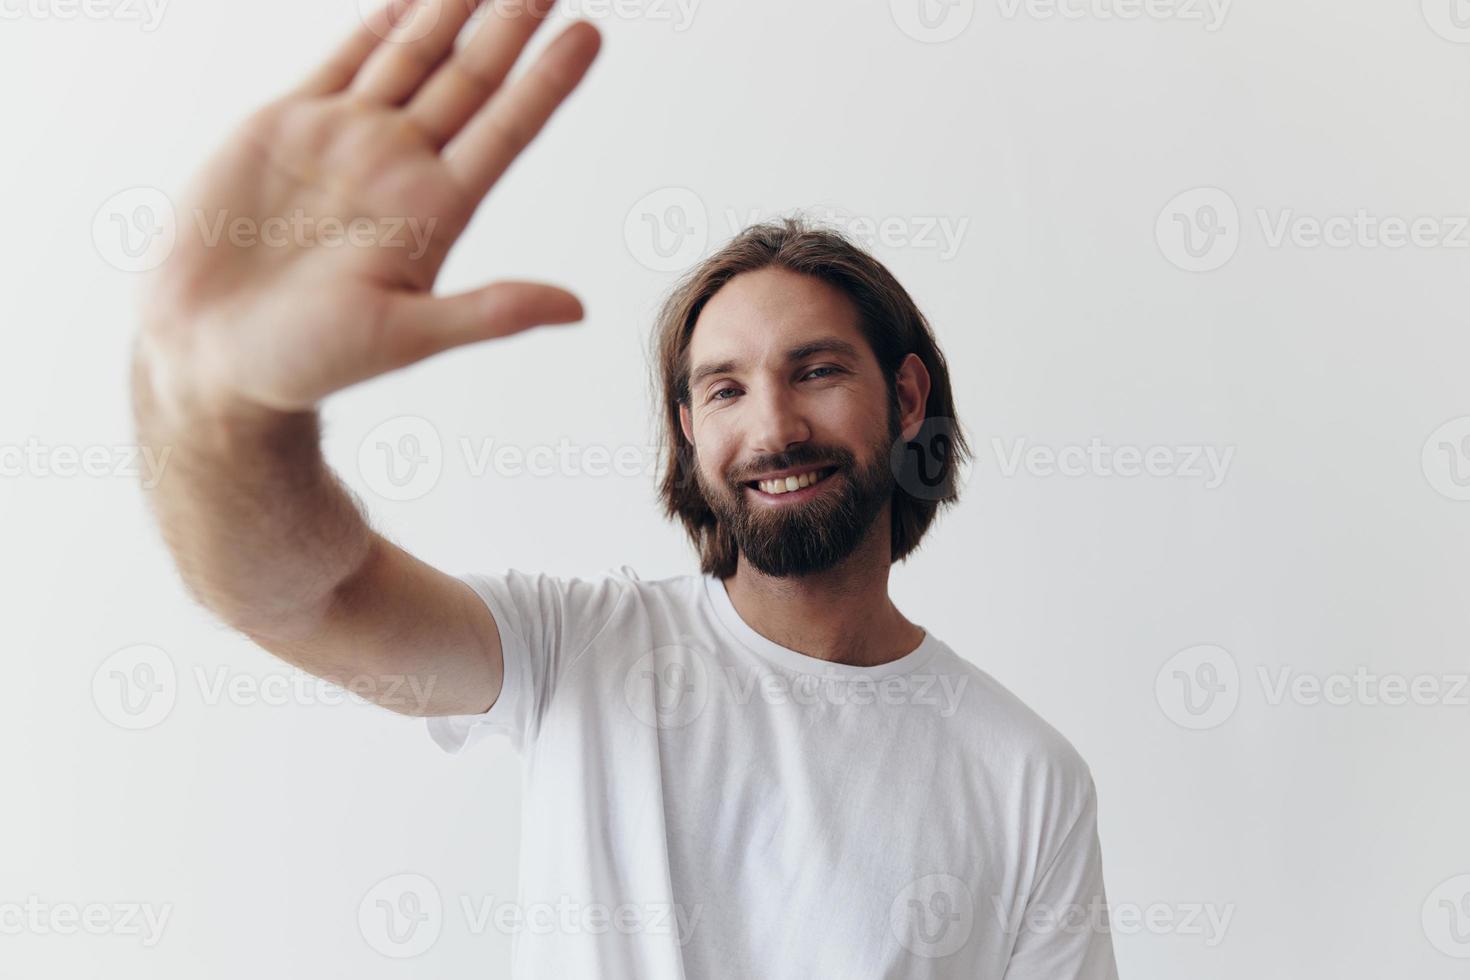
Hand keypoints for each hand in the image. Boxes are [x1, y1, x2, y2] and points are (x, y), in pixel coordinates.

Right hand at [135, 0, 600, 415]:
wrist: (211, 349)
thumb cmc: (306, 359)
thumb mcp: (404, 336)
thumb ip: (489, 313)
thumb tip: (578, 310)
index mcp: (435, 211)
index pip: (507, 129)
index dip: (548, 80)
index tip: (590, 32)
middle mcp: (400, 166)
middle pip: (470, 79)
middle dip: (508, 25)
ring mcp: (347, 140)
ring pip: (413, 56)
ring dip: (451, 8)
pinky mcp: (289, 126)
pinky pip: (346, 58)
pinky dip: (380, 22)